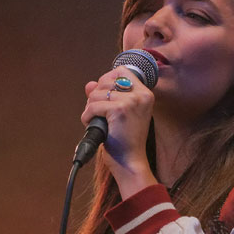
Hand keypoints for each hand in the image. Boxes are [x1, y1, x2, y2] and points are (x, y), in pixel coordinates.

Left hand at [80, 66, 156, 196]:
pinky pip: (94, 105)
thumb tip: (89, 84)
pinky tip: (91, 124)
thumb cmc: (125, 141)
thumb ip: (105, 96)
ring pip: (97, 93)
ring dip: (90, 107)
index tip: (102, 97)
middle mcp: (141, 95)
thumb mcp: (117, 115)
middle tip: (97, 112)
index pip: (122, 71)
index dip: (106, 80)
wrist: (130, 162)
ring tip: (95, 120)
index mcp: (145, 94)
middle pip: (107, 80)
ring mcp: (132, 102)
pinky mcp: (120, 110)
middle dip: (96, 95)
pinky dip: (87, 116)